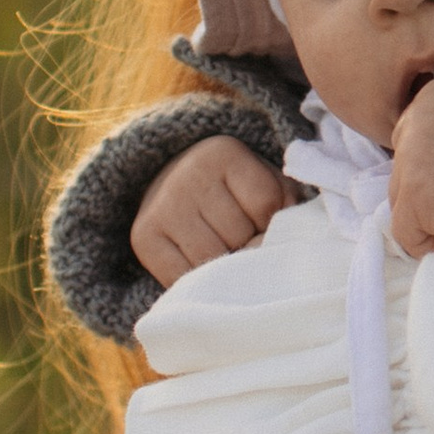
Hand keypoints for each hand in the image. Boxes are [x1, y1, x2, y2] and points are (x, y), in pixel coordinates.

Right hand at [131, 135, 294, 282]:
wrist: (174, 187)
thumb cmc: (234, 192)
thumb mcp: (266, 182)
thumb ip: (288, 203)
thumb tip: (290, 238)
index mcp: (223, 153)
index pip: (267, 204)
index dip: (273, 221)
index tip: (263, 218)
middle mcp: (186, 176)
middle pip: (240, 235)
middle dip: (249, 244)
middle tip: (242, 237)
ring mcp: (161, 208)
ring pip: (213, 260)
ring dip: (225, 266)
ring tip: (224, 250)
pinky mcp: (143, 237)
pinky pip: (183, 277)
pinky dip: (199, 280)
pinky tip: (202, 264)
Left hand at [389, 78, 433, 257]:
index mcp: (432, 97)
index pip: (413, 141)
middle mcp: (413, 123)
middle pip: (402, 173)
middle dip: (430, 194)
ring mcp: (410, 161)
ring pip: (402, 204)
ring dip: (432, 218)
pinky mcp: (414, 197)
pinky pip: (407, 236)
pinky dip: (432, 244)